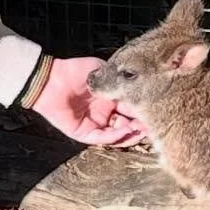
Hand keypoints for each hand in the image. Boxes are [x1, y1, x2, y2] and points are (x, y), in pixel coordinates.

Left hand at [29, 56, 149, 147]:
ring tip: (141, 129)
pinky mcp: (84, 133)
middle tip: (153, 125)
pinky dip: (115, 136)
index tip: (157, 111)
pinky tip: (125, 129)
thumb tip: (140, 83)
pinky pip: (102, 139)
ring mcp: (95, 125)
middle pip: (128, 125)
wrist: (51, 79)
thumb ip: (119, 79)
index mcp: (111, 100)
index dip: (144, 112)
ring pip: (117, 135)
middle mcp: (105, 114)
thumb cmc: (75, 71)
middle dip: (141, 126)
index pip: (132, 110)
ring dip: (131, 133)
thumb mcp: (103, 71)